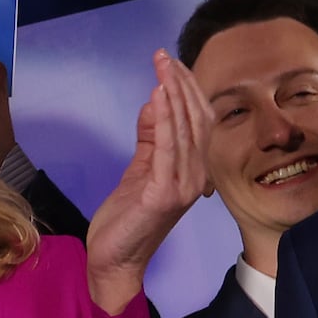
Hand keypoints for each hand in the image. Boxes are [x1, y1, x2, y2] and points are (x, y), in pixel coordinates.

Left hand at [88, 53, 214, 314]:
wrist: (116, 260)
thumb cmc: (128, 217)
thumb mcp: (141, 168)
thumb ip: (152, 137)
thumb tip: (158, 99)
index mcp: (195, 170)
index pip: (201, 120)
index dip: (189, 89)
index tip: (172, 62)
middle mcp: (197, 176)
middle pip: (198, 120)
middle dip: (182, 84)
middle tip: (164, 56)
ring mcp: (184, 186)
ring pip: (186, 130)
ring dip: (174, 94)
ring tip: (163, 67)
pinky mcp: (164, 194)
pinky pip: (168, 149)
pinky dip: (166, 120)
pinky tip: (159, 96)